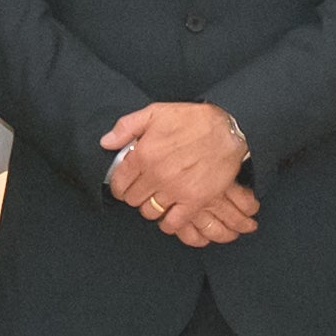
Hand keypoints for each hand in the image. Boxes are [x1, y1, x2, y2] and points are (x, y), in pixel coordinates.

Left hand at [104, 102, 250, 245]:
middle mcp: (156, 175)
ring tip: (159, 199)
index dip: (120, 186)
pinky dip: (169, 222)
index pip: (119, 183)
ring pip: (150, 212)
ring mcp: (175, 190)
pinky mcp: (195, 200)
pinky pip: (173, 222)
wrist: (229, 130)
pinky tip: (172, 212)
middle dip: (136, 195)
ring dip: (152, 208)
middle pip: (133, 200)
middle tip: (145, 189)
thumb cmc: (194, 120)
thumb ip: (127, 127)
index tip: (126, 185)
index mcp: (143, 154)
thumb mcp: (156, 112)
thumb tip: (106, 142)